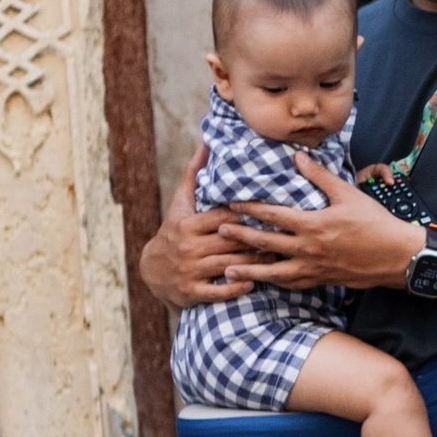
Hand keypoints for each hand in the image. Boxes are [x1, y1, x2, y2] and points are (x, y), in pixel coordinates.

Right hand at [140, 153, 279, 310]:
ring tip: (277, 258)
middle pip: (230, 242)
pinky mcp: (191, 292)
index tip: (272, 213)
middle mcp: (188, 247)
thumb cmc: (174, 230)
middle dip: (257, 240)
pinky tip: (254, 283)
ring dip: (254, 263)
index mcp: (188, 225)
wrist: (153, 269)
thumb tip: (207, 143)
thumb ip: (194, 174)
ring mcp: (189, 271)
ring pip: (228, 265)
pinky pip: (218, 292)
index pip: (224, 218)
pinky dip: (236, 287)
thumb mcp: (181, 204)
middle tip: (284, 237)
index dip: (248, 216)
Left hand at [220, 158, 416, 290]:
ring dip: (250, 269)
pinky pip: (293, 284)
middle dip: (240, 237)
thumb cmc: (376, 223)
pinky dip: (275, 282)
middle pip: (266, 243)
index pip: (273, 216)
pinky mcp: (322, 280)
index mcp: (313, 225)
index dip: (249, 209)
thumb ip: (320, 176)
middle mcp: (309, 249)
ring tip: (228, 269)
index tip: (230, 204)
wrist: (398, 256)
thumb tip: (298, 157)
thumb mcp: (349, 194)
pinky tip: (264, 281)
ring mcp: (314, 268)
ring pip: (274, 271)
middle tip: (218, 232)